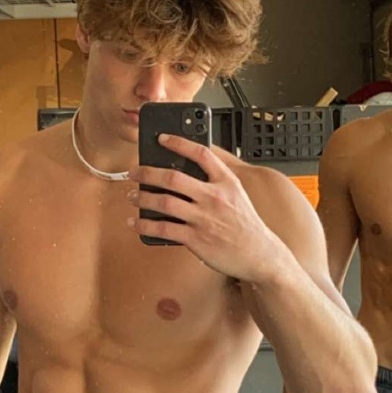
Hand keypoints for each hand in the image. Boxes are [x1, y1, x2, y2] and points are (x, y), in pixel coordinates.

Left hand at [127, 134, 284, 281]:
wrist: (259, 253)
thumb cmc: (245, 224)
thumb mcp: (237, 194)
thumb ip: (216, 181)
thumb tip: (185, 172)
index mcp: (226, 182)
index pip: (201, 154)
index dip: (179, 143)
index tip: (162, 138)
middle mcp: (214, 197)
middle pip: (173, 177)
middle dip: (147, 173)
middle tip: (134, 172)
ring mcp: (204, 218)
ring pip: (164, 202)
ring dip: (142, 198)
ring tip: (132, 196)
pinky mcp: (196, 239)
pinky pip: (163, 229)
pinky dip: (145, 225)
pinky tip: (136, 222)